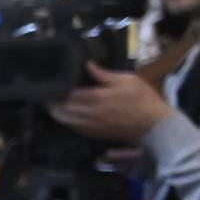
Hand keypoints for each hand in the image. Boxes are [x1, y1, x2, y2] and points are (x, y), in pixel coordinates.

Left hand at [44, 63, 172, 143]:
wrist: (154, 125)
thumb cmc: (143, 99)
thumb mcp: (127, 80)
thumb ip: (104, 74)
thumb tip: (88, 65)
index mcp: (99, 98)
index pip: (69, 95)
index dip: (56, 91)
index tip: (49, 85)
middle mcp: (91, 114)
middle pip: (62, 110)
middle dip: (51, 103)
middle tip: (45, 95)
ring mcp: (92, 126)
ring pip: (66, 121)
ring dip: (56, 113)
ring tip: (50, 104)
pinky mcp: (95, 134)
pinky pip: (74, 128)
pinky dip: (66, 121)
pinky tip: (63, 115)